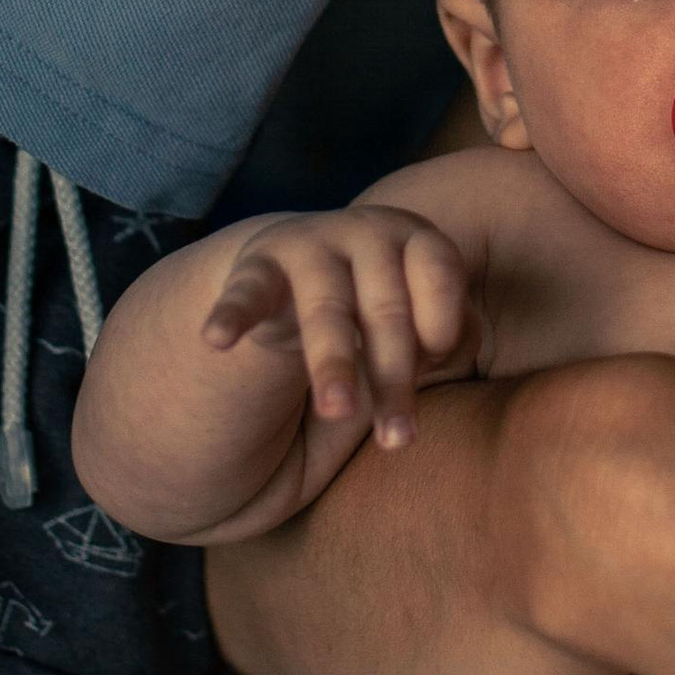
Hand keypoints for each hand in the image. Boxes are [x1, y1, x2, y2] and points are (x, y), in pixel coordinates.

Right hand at [201, 206, 480, 454]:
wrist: (297, 268)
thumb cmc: (380, 307)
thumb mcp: (420, 315)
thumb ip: (447, 336)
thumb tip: (457, 351)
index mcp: (416, 240)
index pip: (439, 274)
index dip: (442, 319)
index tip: (439, 361)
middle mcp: (366, 233)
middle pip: (385, 307)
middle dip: (392, 374)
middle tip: (398, 441)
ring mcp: (309, 247)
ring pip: (326, 310)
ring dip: (333, 363)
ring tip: (337, 411)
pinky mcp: (257, 269)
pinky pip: (245, 294)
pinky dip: (231, 315)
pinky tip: (217, 341)